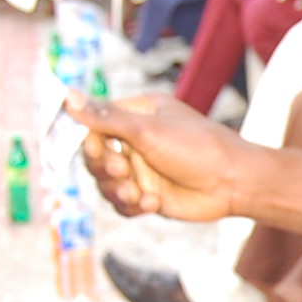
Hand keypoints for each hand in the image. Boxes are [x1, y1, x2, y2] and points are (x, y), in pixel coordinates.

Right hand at [69, 92, 254, 221]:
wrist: (233, 183)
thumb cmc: (197, 147)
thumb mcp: (147, 129)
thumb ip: (105, 117)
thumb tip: (68, 96)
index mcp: (137, 115)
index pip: (95, 123)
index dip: (90, 139)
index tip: (96, 147)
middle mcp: (137, 142)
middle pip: (96, 157)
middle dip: (105, 167)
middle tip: (123, 168)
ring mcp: (143, 169)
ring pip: (107, 184)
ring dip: (117, 190)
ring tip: (137, 191)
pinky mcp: (149, 195)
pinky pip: (123, 204)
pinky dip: (133, 205)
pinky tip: (153, 202)